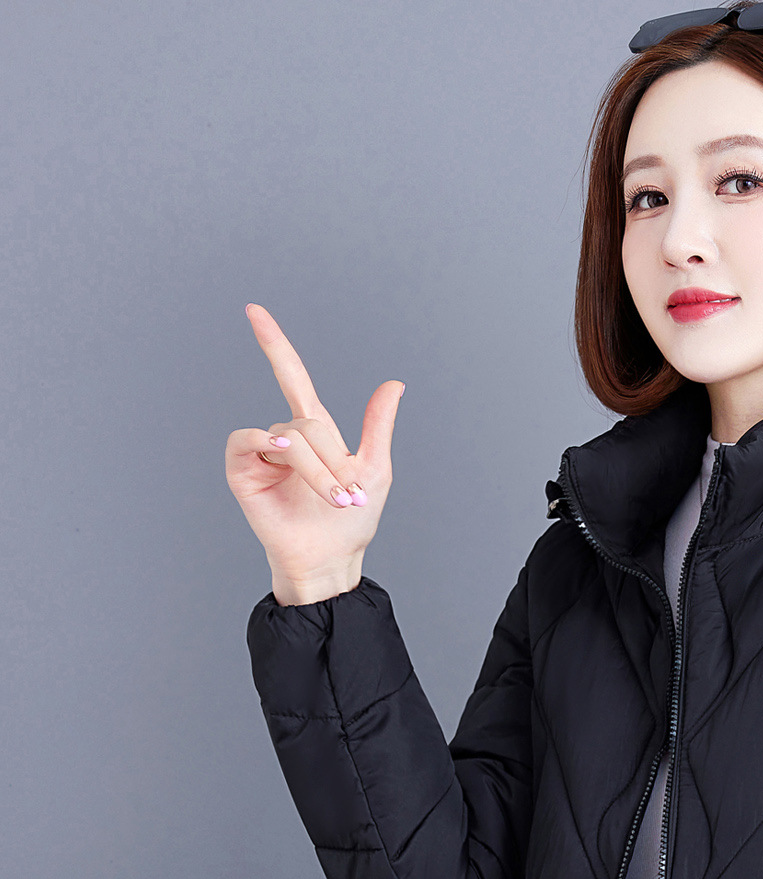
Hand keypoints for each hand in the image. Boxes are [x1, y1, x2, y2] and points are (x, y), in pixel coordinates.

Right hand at [225, 303, 404, 603]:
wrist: (330, 559)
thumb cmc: (352, 522)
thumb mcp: (376, 470)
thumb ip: (378, 425)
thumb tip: (395, 383)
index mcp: (316, 432)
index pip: (292, 377)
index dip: (274, 344)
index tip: (254, 310)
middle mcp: (285, 438)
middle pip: (306, 421)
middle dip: (332, 460)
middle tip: (348, 495)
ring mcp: (262, 453)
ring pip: (288, 436)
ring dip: (316, 469)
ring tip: (334, 498)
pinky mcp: (243, 470)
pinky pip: (247, 439)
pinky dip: (268, 444)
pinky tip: (284, 456)